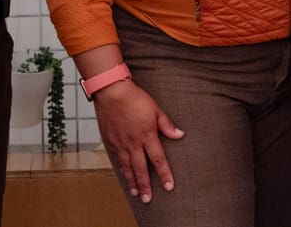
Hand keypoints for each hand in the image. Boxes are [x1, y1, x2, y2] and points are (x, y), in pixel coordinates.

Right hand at [92, 80, 184, 203]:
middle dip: (146, 185)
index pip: (158, 159)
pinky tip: (125, 175)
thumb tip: (180, 135)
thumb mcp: (156, 109)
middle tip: (149, 199)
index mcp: (147, 135)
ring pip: (127, 167)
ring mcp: (120, 143)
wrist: (112, 91)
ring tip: (137, 193)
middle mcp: (133, 143)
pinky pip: (117, 159)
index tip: (169, 186)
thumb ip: (167, 125)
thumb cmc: (134, 98)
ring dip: (132, 181)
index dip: (164, 174)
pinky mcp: (110, 140)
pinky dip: (122, 169)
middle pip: (141, 169)